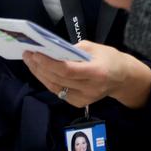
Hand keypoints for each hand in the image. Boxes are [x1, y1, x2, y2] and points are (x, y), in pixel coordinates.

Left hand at [22, 41, 150, 108]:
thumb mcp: (95, 47)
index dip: (49, 63)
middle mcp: (89, 88)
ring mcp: (84, 98)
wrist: (123, 78)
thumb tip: (53, 50)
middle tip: (28, 54)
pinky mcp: (79, 103)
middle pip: (58, 79)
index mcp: (96, 72)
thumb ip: (74, 49)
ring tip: (30, 61)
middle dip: (40, 66)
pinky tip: (40, 71)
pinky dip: (48, 81)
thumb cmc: (110, 58)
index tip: (35, 53)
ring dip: (40, 74)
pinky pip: (59, 92)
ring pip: (55, 87)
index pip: (67, 70)